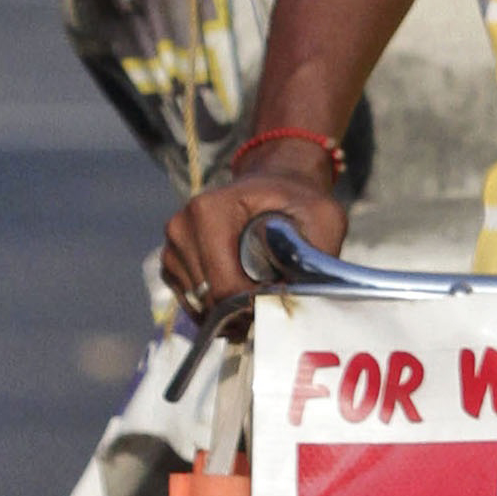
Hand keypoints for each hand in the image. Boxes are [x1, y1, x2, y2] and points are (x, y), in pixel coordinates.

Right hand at [159, 148, 348, 313]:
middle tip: (274, 299)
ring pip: (200, 306)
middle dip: (244, 310)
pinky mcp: (173, 263)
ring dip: (230, 310)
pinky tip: (241, 291)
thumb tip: (296, 296)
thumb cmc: (299, 201)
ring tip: (259, 291)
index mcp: (209, 211)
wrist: (277, 185)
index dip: (256, 304)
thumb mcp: (323, 217)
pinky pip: (193, 303)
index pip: (225, 285)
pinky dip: (217, 307)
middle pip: (210, 299)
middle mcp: (182, 227)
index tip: (281, 298)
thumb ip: (315, 254)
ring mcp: (173, 246)